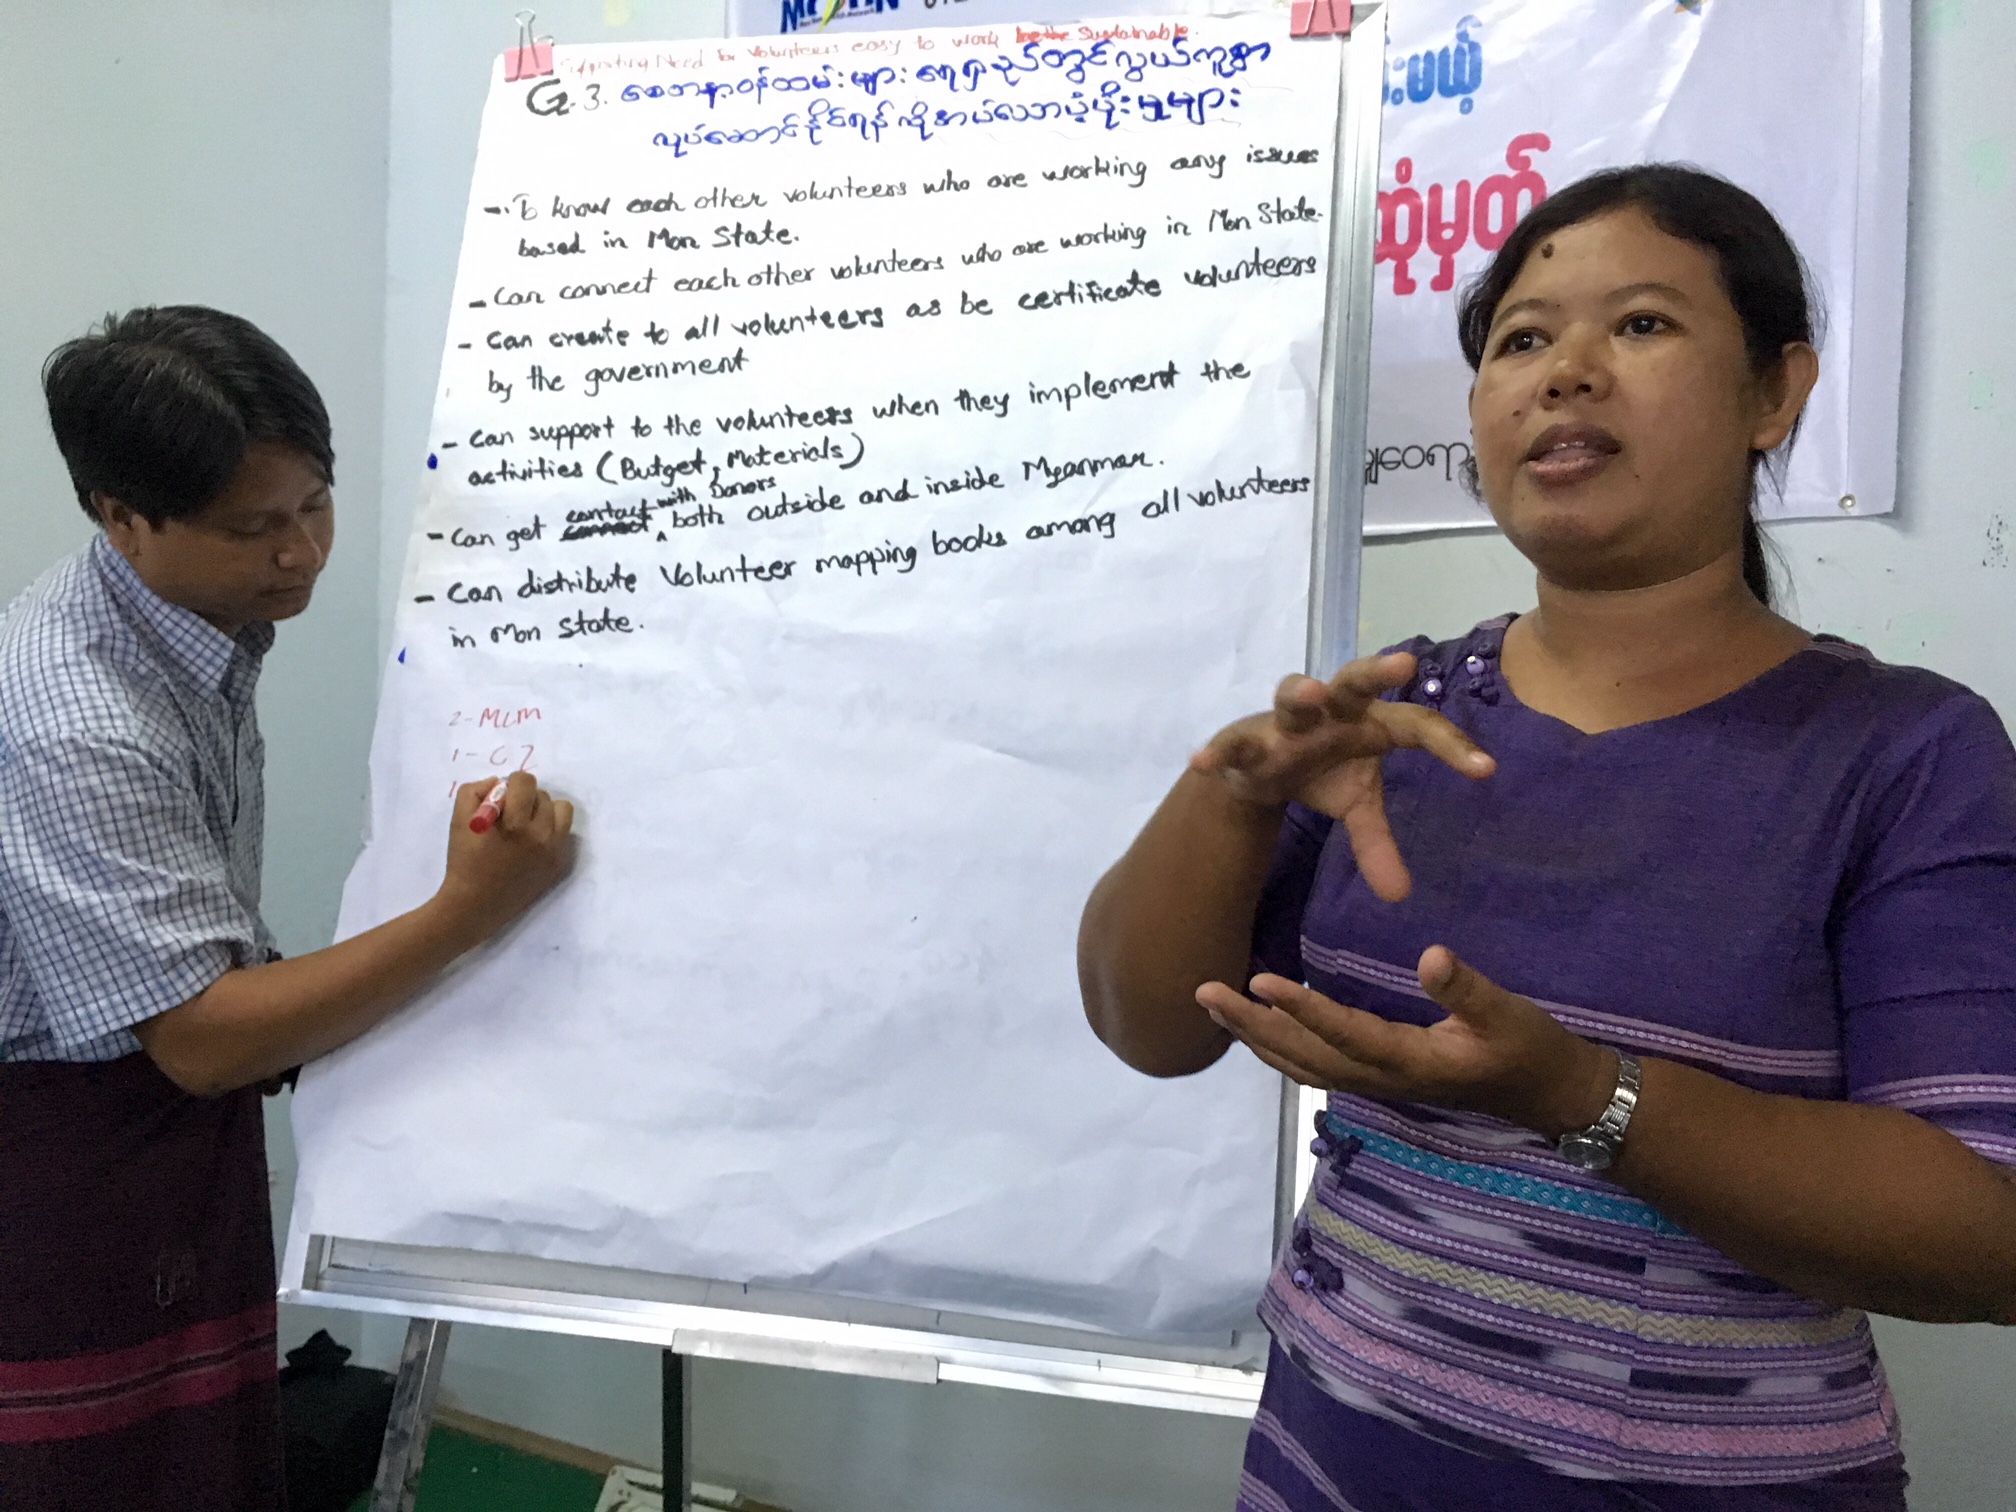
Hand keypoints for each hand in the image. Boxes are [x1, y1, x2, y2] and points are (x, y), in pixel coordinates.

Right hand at [433, 772, 577, 946]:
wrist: (475, 904)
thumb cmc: (464, 860)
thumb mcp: (459, 819)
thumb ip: (475, 791)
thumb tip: (498, 782)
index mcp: (515, 822)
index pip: (526, 781)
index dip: (511, 785)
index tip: (502, 799)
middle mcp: (541, 835)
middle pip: (543, 795)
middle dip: (525, 799)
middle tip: (510, 815)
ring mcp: (554, 851)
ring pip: (561, 810)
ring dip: (543, 811)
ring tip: (526, 825)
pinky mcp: (560, 865)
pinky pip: (565, 833)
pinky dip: (551, 831)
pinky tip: (533, 842)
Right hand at [1189, 653, 1493, 900]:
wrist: (1259, 765)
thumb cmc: (1321, 771)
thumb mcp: (1355, 805)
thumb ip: (1378, 843)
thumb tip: (1402, 897)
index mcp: (1369, 721)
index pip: (1417, 724)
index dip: (1451, 745)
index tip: (1487, 770)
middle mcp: (1330, 710)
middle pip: (1355, 681)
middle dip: (1376, 671)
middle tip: (1405, 661)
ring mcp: (1286, 722)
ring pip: (1292, 697)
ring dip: (1297, 692)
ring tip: (1305, 690)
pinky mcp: (1246, 739)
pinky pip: (1234, 743)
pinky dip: (1219, 752)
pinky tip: (1201, 763)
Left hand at [1196, 946, 1618, 1137]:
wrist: (1548, 1094)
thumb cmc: (1529, 1049)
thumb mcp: (1508, 1014)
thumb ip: (1468, 989)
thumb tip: (1431, 955)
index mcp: (1409, 1061)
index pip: (1343, 1033)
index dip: (1301, 1009)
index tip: (1260, 980)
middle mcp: (1381, 1079)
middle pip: (1302, 1056)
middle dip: (1252, 1025)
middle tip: (1204, 991)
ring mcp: (1376, 1084)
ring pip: (1300, 1066)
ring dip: (1255, 1039)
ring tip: (1214, 1008)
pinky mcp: (1378, 1079)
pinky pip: (1314, 1069)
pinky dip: (1277, 1050)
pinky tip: (1257, 1030)